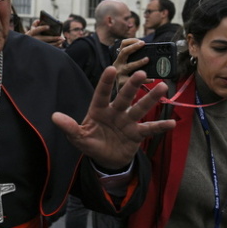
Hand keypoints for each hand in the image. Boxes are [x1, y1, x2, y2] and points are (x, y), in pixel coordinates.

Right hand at [27, 19, 63, 47]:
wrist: (27, 47)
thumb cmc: (30, 36)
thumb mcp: (31, 29)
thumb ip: (35, 24)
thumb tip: (39, 21)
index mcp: (31, 33)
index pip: (37, 30)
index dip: (42, 28)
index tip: (49, 26)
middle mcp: (35, 39)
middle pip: (46, 38)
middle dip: (54, 38)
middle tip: (61, 36)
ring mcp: (38, 45)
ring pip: (49, 45)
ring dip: (57, 42)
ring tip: (63, 39)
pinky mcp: (41, 49)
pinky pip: (50, 48)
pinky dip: (56, 46)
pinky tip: (60, 44)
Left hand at [52, 66, 174, 169]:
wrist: (106, 159)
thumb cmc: (91, 143)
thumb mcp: (78, 137)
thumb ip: (69, 127)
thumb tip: (54, 116)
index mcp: (99, 110)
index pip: (101, 94)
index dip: (106, 83)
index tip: (111, 69)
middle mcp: (115, 112)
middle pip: (124, 97)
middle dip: (132, 86)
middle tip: (141, 73)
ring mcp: (127, 122)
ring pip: (140, 109)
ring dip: (150, 99)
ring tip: (163, 87)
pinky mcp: (136, 134)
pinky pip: (149, 129)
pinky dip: (160, 127)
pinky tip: (172, 122)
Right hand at [112, 38, 147, 81]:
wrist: (120, 94)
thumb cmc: (127, 79)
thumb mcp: (128, 67)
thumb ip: (136, 61)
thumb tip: (151, 56)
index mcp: (120, 59)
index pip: (123, 45)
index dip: (132, 41)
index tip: (142, 41)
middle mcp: (117, 65)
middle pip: (124, 52)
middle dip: (134, 46)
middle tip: (143, 44)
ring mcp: (119, 74)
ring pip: (129, 66)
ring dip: (139, 62)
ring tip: (147, 59)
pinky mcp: (121, 83)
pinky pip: (135, 79)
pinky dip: (145, 79)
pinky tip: (151, 79)